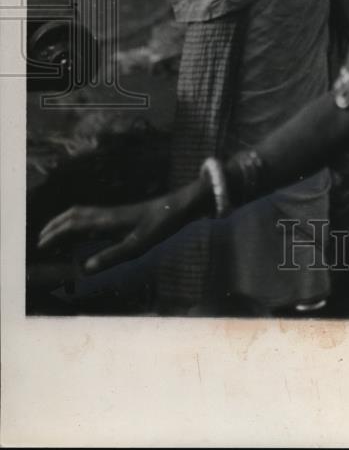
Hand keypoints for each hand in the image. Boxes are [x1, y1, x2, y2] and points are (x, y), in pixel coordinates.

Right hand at [37, 178, 211, 273]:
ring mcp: (115, 212)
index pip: (73, 225)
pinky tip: (84, 231)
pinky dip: (80, 221)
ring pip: (83, 212)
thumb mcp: (137, 246)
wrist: (180, 207)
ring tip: (56, 234)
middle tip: (41, 239)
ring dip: (66, 221)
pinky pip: (94, 215)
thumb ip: (111, 257)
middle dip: (55, 225)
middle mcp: (107, 213)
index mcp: (107, 220)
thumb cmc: (160, 226)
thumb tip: (85, 269)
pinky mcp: (123, 214)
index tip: (41, 245)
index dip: (55, 234)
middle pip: (74, 214)